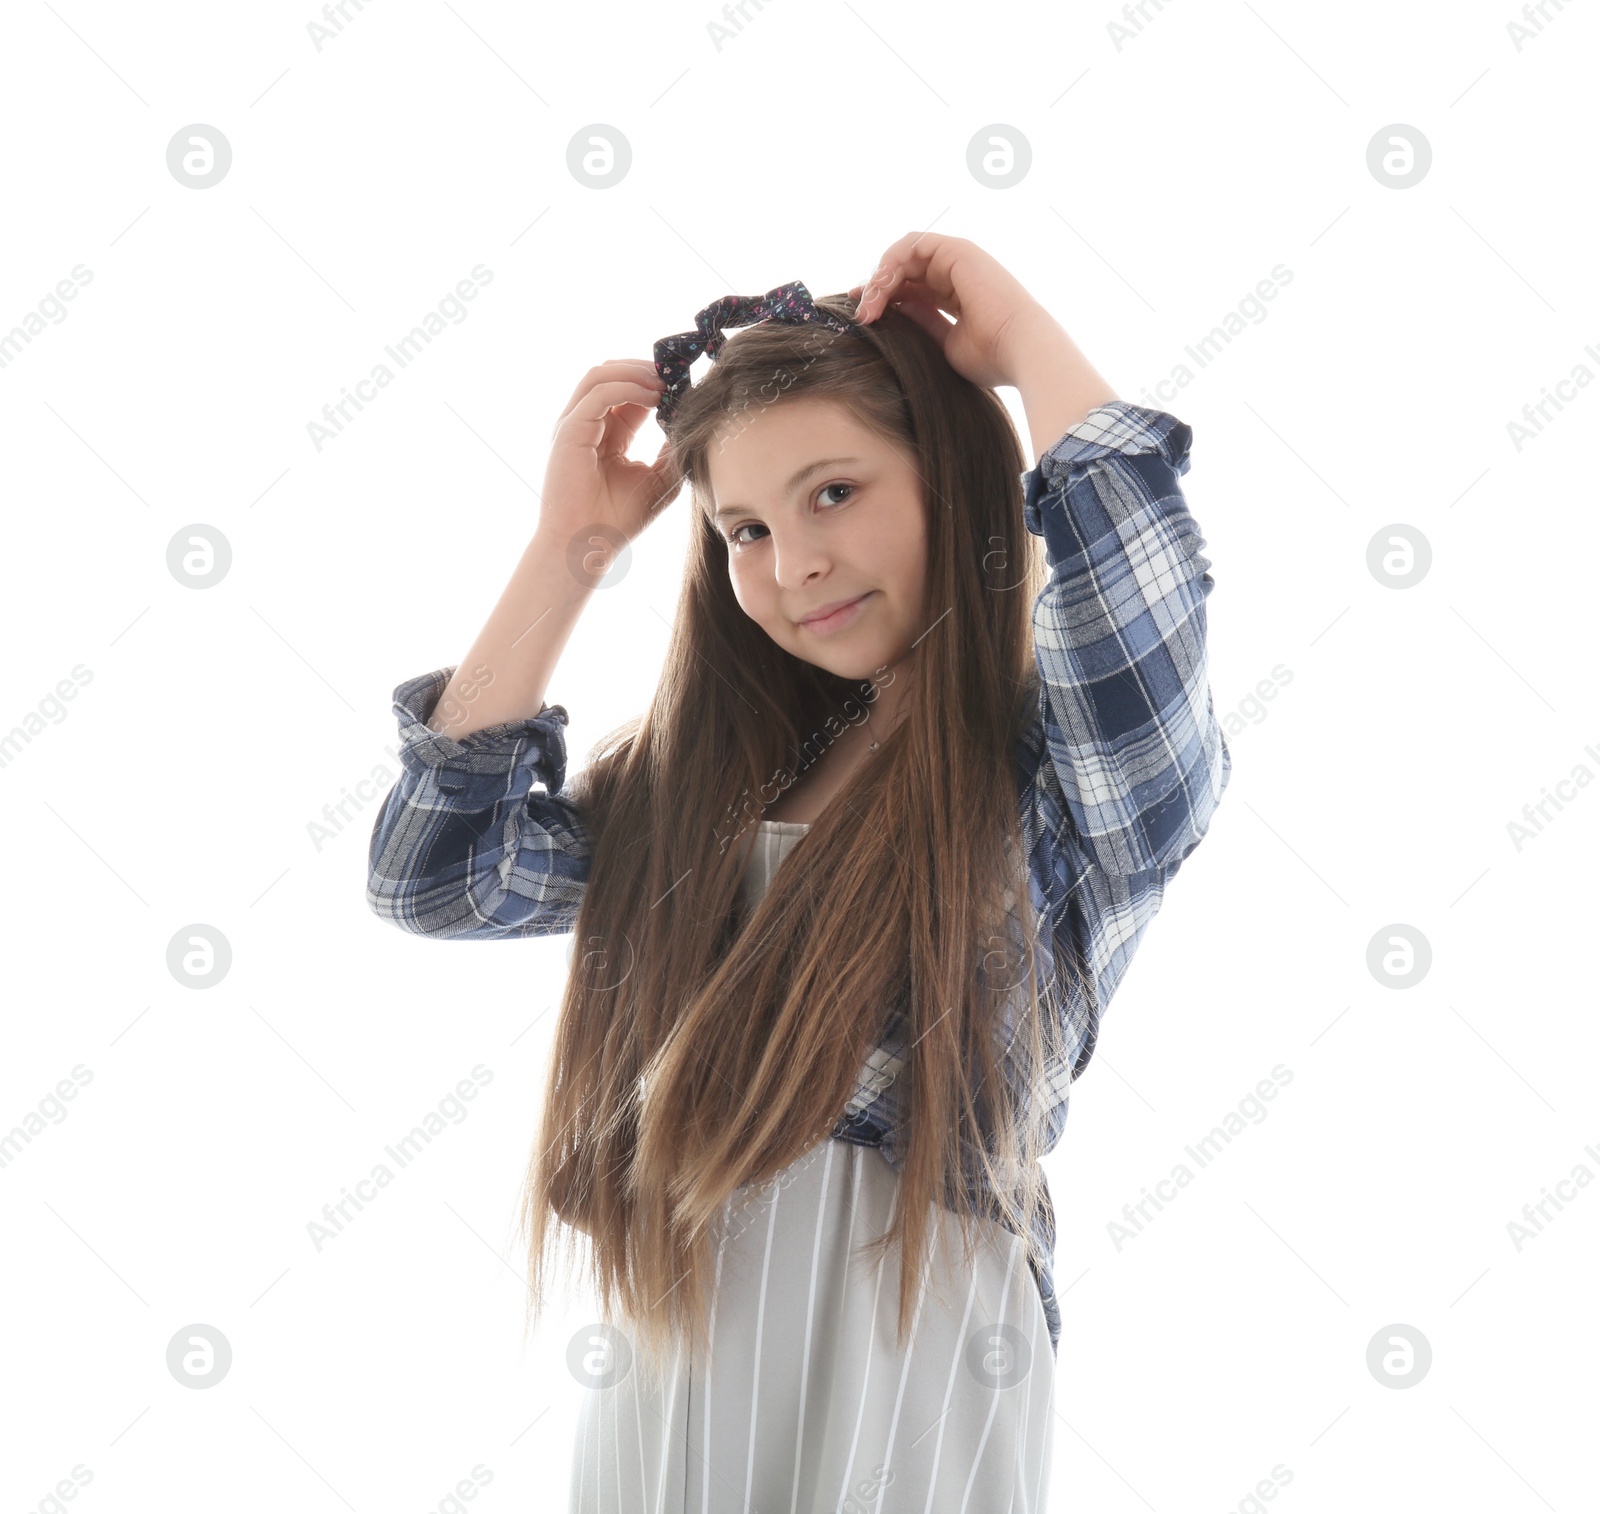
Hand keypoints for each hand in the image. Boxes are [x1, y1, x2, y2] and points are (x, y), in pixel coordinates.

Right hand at [539, 359, 681, 547]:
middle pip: (613, 374)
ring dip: (636, 371)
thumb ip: (672, 449)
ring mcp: (576, 424)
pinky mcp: (570, 429)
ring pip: (601, 374)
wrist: (589, 545)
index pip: (630, 392)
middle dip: (646, 369)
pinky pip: (598, 392)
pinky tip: (653, 397)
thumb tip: (690, 421)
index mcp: (609, 434)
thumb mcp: (660, 478)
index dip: (657, 383)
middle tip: (677, 373)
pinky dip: (627, 386)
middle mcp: (589, 424)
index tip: (685, 383)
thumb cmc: (619, 519)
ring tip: (666, 382)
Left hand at [849, 233, 1060, 390]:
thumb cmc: (991, 357)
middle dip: (877, 290)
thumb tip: (893, 311)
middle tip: (863, 314)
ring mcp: (958, 260)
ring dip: (881, 277)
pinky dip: (892, 260)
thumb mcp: (944, 343)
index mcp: (956, 297)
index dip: (883, 299)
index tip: (864, 317)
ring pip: (904, 257)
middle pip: (903, 272)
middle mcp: (956, 275)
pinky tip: (882, 285)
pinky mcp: (957, 250)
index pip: (910, 289)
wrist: (1019, 350)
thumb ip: (921, 323)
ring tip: (870, 302)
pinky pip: (913, 243)